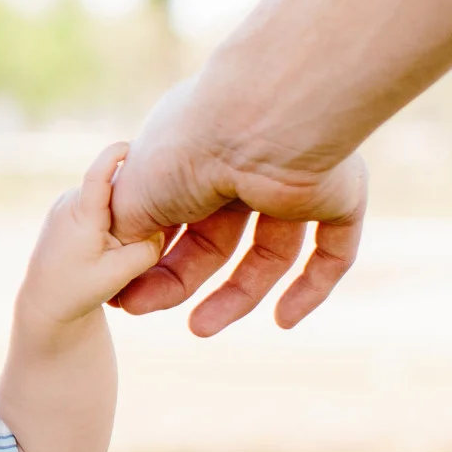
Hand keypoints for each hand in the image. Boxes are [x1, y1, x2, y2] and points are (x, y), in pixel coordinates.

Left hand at [17, 143, 164, 329]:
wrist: (45, 302)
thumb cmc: (79, 289)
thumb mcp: (121, 273)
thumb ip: (148, 248)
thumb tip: (164, 225)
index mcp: (80, 214)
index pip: (97, 174)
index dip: (115, 154)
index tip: (134, 144)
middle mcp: (70, 202)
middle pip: (114, 186)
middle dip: (138, 196)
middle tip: (158, 217)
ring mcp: (67, 204)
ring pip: (109, 196)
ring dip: (127, 210)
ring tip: (127, 242)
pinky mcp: (69, 210)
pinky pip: (100, 203)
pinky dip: (114, 216)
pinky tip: (116, 241)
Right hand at [108, 80, 365, 335]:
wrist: (262, 123)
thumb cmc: (186, 150)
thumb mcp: (132, 195)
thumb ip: (122, 234)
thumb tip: (115, 275)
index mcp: (194, 156)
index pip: (172, 218)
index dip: (150, 259)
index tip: (126, 294)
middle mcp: (243, 167)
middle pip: (216, 240)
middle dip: (180, 281)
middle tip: (145, 310)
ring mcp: (292, 182)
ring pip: (270, 252)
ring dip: (235, 296)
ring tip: (200, 329)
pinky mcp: (336, 195)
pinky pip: (331, 251)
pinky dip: (311, 288)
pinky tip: (284, 321)